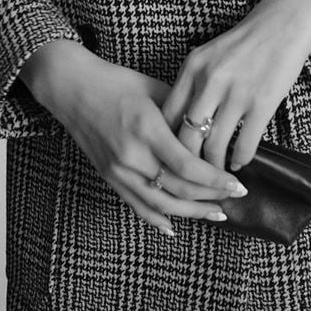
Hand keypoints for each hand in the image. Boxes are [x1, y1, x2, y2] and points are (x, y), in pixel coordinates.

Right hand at [18, 42, 247, 236]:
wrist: (73, 88)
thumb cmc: (116, 82)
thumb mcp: (155, 90)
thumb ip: (182, 113)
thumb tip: (211, 132)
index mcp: (147, 130)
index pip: (188, 167)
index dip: (215, 181)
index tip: (237, 185)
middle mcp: (132, 155)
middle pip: (178, 190)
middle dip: (210, 198)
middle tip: (234, 198)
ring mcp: (118, 170)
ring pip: (160, 204)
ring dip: (191, 214)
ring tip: (215, 214)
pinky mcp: (109, 176)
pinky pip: (136, 205)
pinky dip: (156, 219)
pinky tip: (174, 227)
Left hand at [161, 0, 310, 171]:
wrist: (283, 22)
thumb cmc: (244, 42)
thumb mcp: (208, 55)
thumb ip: (192, 84)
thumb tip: (178, 124)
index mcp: (192, 68)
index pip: (167, 117)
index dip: (166, 143)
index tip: (171, 158)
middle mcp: (210, 80)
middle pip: (186, 138)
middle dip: (187, 164)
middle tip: (191, 178)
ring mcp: (236, 92)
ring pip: (215, 146)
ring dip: (214, 168)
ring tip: (216, 177)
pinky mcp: (263, 103)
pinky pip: (245, 144)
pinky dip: (240, 160)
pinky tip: (239, 163)